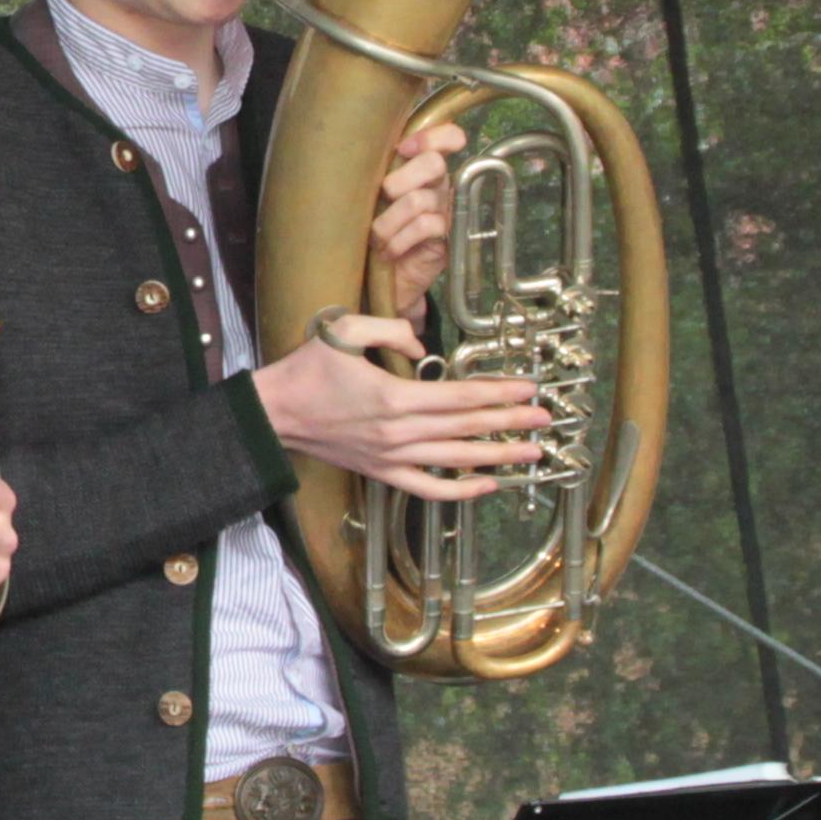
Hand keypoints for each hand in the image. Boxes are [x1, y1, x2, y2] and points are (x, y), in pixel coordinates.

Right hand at [249, 315, 548, 504]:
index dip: (497, 392)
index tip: (528, 388)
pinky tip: (487, 486)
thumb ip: (389, 327)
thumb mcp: (344, 330)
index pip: (460, 397)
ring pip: (456, 461)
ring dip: (497, 457)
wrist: (274, 414)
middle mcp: (398, 432)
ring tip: (531, 453)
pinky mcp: (382, 473)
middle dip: (510, 422)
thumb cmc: (307, 371)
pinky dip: (461, 492)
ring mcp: (392, 458)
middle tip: (545, 418)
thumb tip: (423, 344)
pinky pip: (429, 489)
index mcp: (393, 397)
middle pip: (466, 428)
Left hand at [371, 136, 454, 317]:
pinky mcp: (447, 237)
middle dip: (400, 180)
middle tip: (382, 197)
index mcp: (422, 168)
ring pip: (419, 200)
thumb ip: (376, 173)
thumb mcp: (372, 197)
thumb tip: (359, 150)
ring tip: (376, 238)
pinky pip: (425, 227)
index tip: (403, 148)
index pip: (447, 137)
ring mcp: (446, 211)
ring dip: (388, 222)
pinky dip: (399, 240)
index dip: (431, 137)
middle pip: (433, 164)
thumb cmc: (374, 229)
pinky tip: (388, 251)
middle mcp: (440, 185)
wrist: (383, 277)